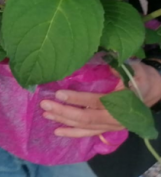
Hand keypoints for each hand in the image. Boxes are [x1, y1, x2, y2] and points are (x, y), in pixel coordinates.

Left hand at [40, 60, 160, 137]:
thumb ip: (118, 68)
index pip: (96, 102)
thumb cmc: (141, 76)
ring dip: (64, 121)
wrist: (154, 90)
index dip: (77, 99)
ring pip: (85, 127)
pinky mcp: (107, 127)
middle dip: (64, 112)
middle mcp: (115, 118)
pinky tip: (58, 131)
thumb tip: (100, 61)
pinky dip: (73, 133)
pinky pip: (89, 133)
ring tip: (46, 114)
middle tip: (44, 103)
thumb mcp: (133, 69)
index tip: (59, 93)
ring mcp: (111, 125)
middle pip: (86, 118)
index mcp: (121, 103)